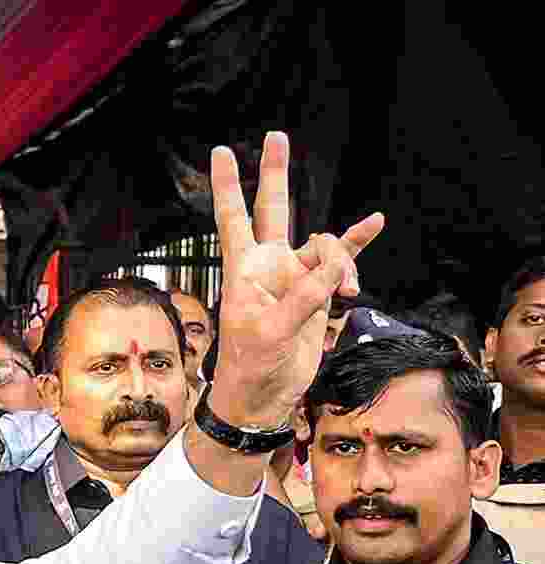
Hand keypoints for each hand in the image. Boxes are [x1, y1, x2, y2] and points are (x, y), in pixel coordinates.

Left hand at [206, 132, 382, 428]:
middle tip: (275, 136)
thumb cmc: (253, 364)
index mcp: (244, 268)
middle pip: (272, 209)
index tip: (222, 151)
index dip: (228, 185)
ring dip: (342, 262)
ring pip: (324, 247)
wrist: (265, 394)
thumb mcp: (274, 331)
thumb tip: (336, 267)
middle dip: (275, 173)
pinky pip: (342, 261)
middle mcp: (268, 264)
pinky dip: (357, 243)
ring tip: (350, 290)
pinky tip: (374, 222)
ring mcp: (295, 275)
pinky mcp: (318, 291)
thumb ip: (306, 296)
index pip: (233, 217)